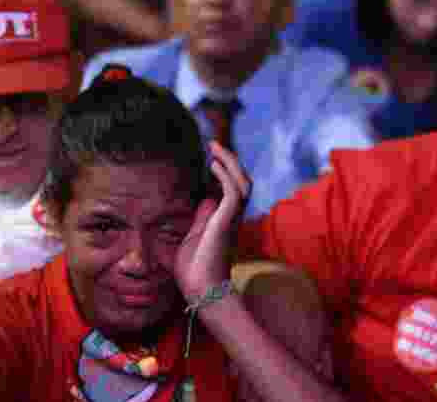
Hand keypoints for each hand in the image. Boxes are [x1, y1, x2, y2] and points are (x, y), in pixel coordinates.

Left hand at [175, 141, 250, 301]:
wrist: (201, 291)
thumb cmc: (195, 271)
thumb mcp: (194, 237)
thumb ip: (201, 218)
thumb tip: (205, 201)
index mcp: (226, 220)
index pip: (233, 189)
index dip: (227, 170)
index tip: (213, 156)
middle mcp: (234, 217)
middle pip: (242, 181)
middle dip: (231, 161)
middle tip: (214, 145)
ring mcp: (232, 218)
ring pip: (242, 183)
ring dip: (230, 163)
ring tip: (215, 148)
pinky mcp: (226, 221)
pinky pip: (232, 191)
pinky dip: (225, 175)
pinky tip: (212, 164)